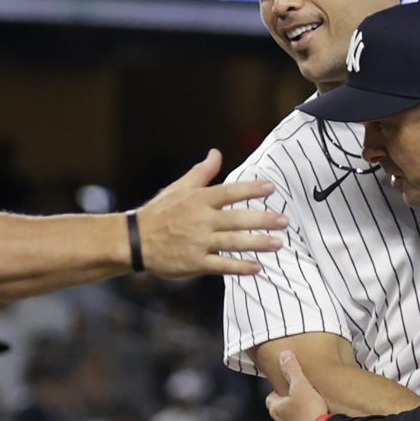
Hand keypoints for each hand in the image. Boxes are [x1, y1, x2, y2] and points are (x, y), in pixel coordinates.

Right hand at [135, 149, 287, 277]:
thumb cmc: (160, 212)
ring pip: (233, 242)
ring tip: (278, 243)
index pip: (229, 192)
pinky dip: (240, 267)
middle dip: (263, 220)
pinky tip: (257, 267)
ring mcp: (198, 242)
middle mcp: (200, 220)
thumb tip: (216, 153)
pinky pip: (221, 265)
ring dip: (257, 243)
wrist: (134, 241)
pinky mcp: (194, 262)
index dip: (251, 189)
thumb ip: (202, 173)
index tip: (271, 188)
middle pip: (237, 219)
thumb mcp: (179, 188)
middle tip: (285, 221)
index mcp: (198, 200)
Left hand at [265, 351, 328, 420]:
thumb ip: (292, 369)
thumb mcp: (301, 385)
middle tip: (302, 402)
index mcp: (276, 410)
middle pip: (280, 414)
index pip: (271, 398)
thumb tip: (284, 355)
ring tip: (310, 417)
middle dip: (288, 409)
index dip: (279, 393)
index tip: (289, 389)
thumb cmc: (310, 412)